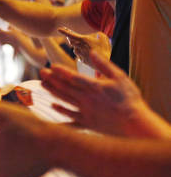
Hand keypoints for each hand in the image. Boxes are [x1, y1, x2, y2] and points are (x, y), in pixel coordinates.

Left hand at [40, 57, 170, 138]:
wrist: (134, 123)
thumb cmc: (129, 99)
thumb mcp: (120, 77)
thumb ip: (104, 65)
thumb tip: (93, 53)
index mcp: (94, 86)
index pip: (73, 77)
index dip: (61, 71)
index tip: (52, 66)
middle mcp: (86, 98)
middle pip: (65, 87)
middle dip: (52, 79)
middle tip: (42, 72)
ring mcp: (85, 111)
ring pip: (64, 99)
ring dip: (53, 91)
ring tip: (43, 84)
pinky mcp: (87, 122)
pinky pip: (70, 116)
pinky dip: (60, 111)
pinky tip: (53, 106)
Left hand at [57, 27, 109, 63]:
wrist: (105, 63)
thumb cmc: (105, 49)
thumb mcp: (103, 38)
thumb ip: (98, 34)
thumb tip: (96, 34)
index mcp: (83, 40)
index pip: (71, 35)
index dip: (65, 32)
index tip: (59, 29)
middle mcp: (79, 47)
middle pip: (71, 41)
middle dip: (70, 38)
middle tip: (70, 36)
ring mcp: (80, 54)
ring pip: (75, 49)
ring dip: (77, 47)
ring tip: (86, 47)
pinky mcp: (82, 60)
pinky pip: (79, 55)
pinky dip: (81, 53)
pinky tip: (88, 54)